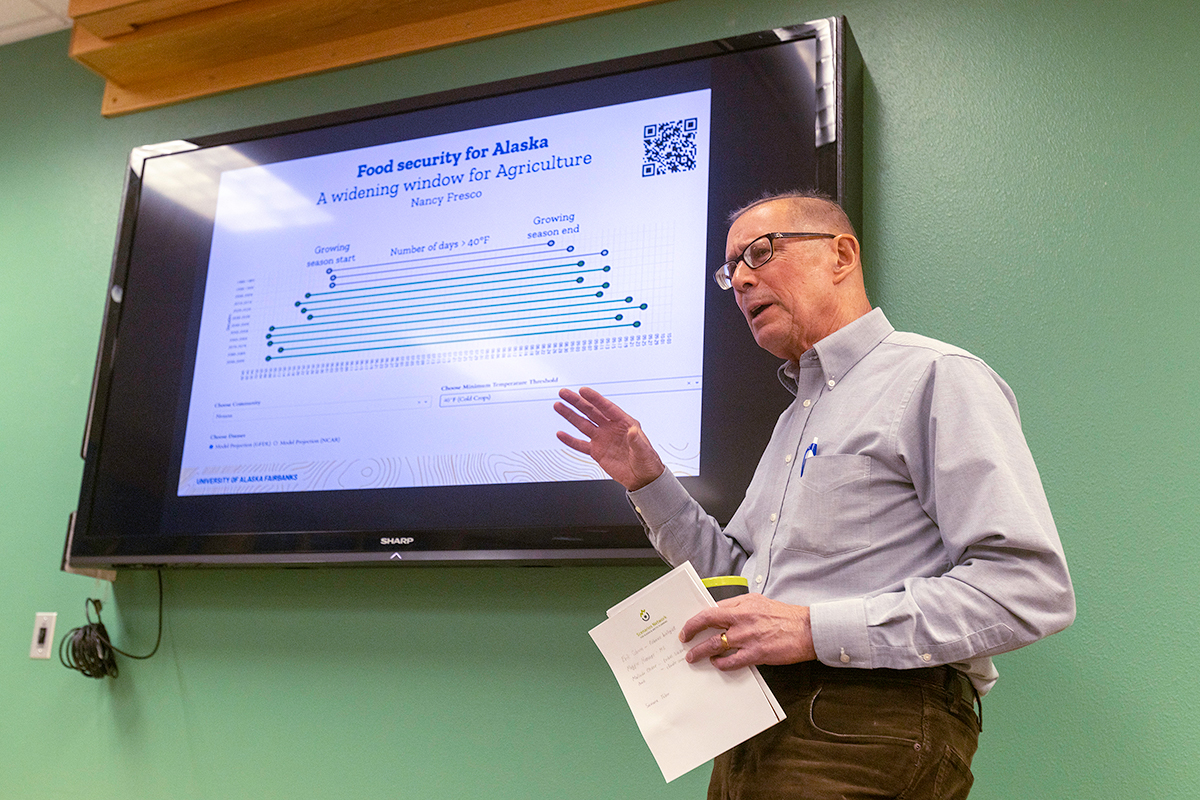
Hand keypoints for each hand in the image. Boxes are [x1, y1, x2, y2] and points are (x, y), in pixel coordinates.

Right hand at [554, 387, 664, 490]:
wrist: (642, 478)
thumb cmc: (647, 462)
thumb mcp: (644, 451)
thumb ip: (637, 441)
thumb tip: (633, 431)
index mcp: (624, 423)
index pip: (606, 407)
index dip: (594, 399)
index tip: (583, 391)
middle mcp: (611, 428)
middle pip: (591, 412)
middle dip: (577, 402)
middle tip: (564, 393)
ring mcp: (602, 439)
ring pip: (583, 424)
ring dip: (570, 415)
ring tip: (558, 406)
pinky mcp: (597, 452)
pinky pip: (580, 444)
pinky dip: (570, 440)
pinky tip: (561, 434)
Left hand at [679, 594, 816, 669]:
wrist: (806, 629)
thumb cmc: (784, 615)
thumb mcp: (758, 601)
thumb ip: (738, 607)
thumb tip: (718, 613)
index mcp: (742, 604)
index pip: (711, 610)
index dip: (696, 619)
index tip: (688, 626)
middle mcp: (742, 618)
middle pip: (708, 624)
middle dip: (691, 633)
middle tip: (684, 640)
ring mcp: (748, 637)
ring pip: (715, 645)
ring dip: (701, 652)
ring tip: (693, 657)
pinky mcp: (756, 654)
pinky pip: (731, 661)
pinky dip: (721, 664)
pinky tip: (717, 664)